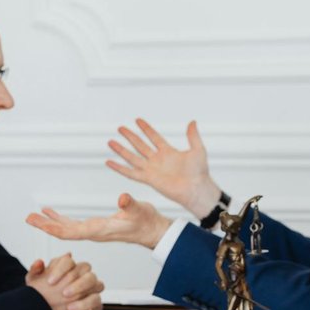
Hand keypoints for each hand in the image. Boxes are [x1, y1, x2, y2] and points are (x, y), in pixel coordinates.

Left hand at [25, 254, 104, 309]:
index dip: (62, 270)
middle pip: (91, 277)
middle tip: (65, 293)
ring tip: (69, 308)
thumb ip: (35, 270)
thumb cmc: (41, 293)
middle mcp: (83, 282)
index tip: (50, 281)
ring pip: (96, 297)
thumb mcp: (34, 282)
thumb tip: (39, 263)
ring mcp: (88, 298)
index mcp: (71, 270)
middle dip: (80, 284)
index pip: (72, 263)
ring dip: (84, 303)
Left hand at [26, 193, 172, 249]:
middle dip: (45, 225)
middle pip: (63, 232)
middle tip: (28, 218)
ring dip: (50, 223)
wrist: (154, 232)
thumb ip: (130, 205)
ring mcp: (93, 231)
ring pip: (66, 229)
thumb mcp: (139, 210)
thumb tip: (122, 197)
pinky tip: (52, 213)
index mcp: (99, 230)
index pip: (71, 231)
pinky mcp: (96, 227)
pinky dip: (60, 219)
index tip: (38, 222)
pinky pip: (73, 225)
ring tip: (35, 216)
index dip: (53, 227)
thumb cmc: (147, 221)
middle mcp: (93, 232)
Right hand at [106, 119, 221, 218]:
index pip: (154, 137)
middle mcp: (158, 160)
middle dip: (130, 136)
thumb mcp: (198, 150)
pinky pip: (131, 173)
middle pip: (140, 145)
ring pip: (132, 157)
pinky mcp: (148, 179)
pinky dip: (119, 168)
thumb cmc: (200, 172)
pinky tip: (109, 162)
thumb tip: (192, 121)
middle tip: (120, 128)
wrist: (197, 189)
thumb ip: (193, 136)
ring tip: (110, 142)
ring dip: (121, 150)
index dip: (146, 129)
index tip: (137, 120)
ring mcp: (152, 169)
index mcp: (168, 152)